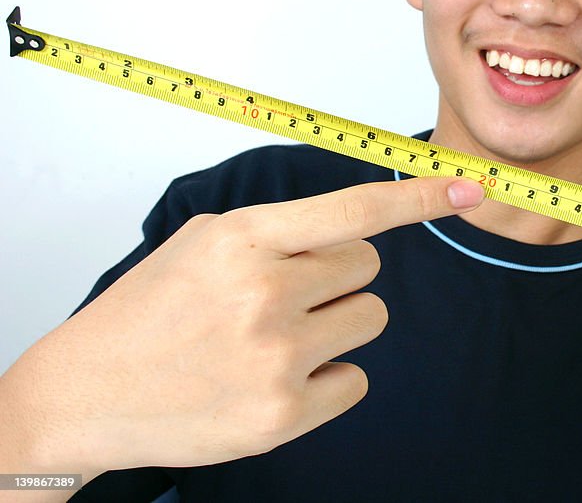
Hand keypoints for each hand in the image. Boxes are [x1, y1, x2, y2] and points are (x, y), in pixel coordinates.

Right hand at [0, 176, 483, 480]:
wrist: (87, 392)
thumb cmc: (149, 311)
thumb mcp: (205, 242)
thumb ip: (280, 229)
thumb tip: (360, 226)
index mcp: (243, 238)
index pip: (355, 209)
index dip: (420, 198)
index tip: (470, 190)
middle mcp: (264, 293)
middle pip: (369, 268)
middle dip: (338, 277)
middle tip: (283, 295)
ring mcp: (276, 358)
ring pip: (369, 319)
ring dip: (336, 324)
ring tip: (273, 338)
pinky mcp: (282, 415)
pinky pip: (357, 379)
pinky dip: (328, 377)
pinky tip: (275, 379)